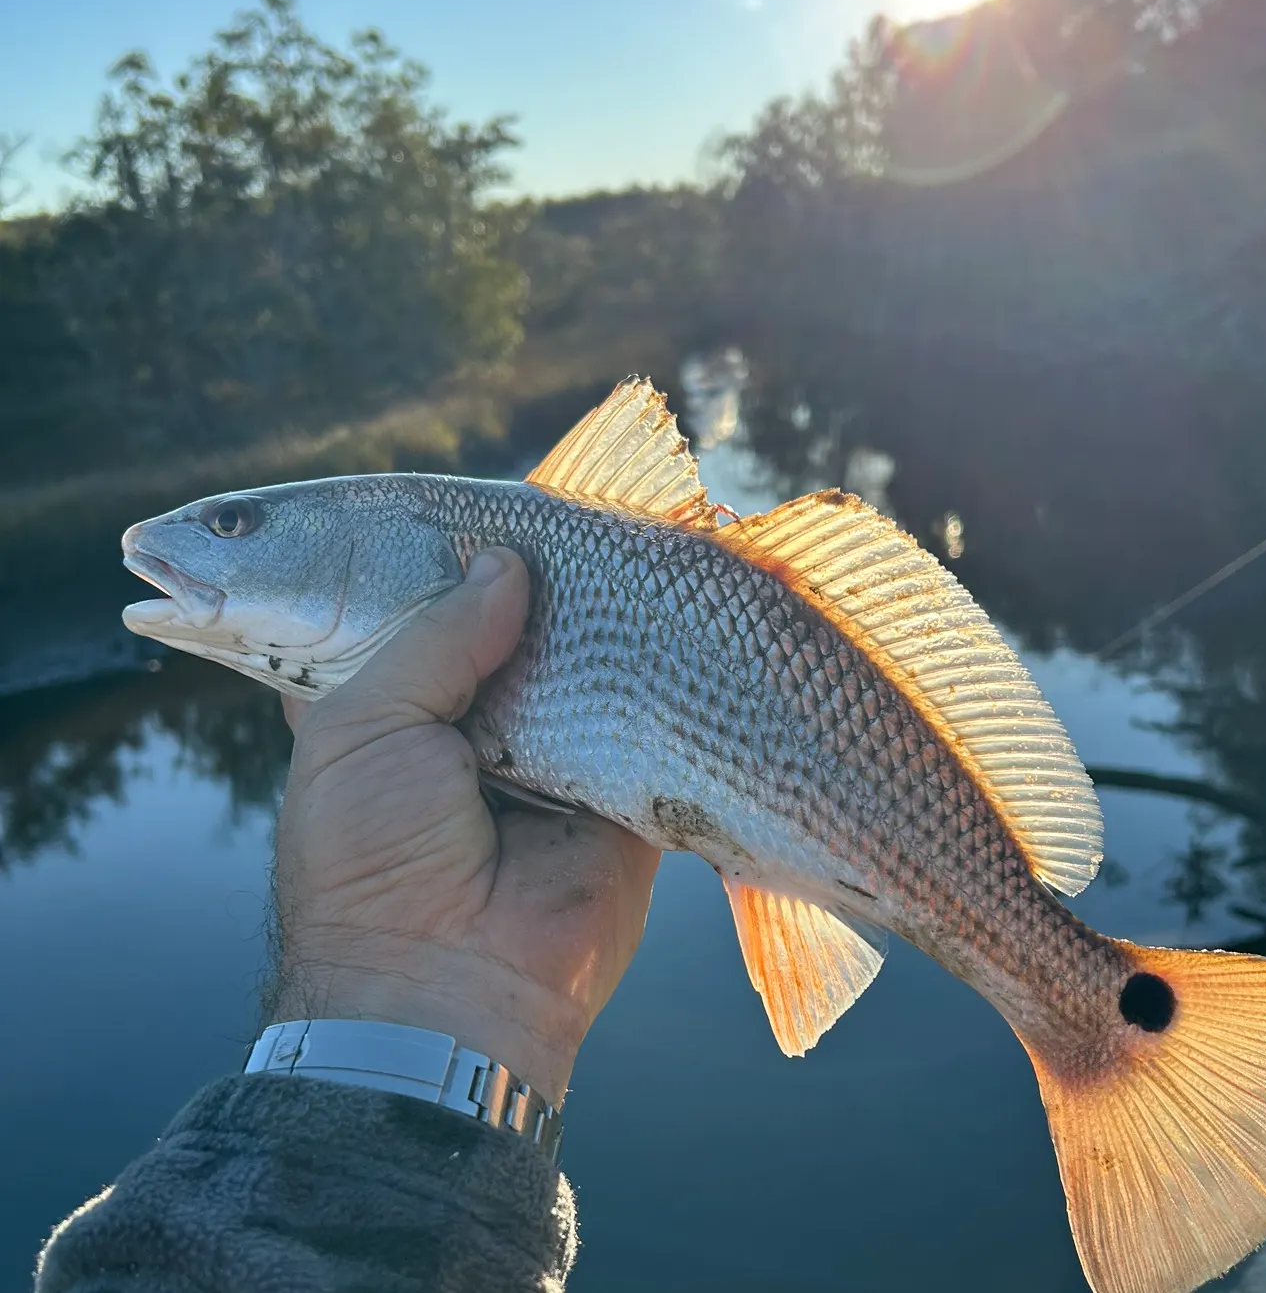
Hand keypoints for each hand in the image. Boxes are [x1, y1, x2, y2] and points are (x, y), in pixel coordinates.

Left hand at [269, 548, 660, 1104]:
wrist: (449, 996)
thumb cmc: (375, 861)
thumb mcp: (362, 727)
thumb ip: (434, 634)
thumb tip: (507, 562)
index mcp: (392, 707)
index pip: (421, 610)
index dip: (447, 557)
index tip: (486, 499)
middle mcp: (474, 721)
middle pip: (512, 625)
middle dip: (542, 578)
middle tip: (577, 510)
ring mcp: (552, 751)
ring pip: (582, 660)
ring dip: (603, 616)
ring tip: (633, 538)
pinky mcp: (622, 783)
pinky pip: (646, 714)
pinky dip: (658, 671)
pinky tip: (674, 606)